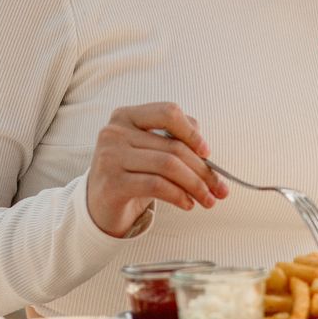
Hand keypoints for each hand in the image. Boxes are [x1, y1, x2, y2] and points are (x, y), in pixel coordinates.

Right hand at [86, 102, 229, 237]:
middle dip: (203, 170)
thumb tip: (205, 149)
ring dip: (195, 185)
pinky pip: (157, 185)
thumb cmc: (130, 174)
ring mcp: (110, 156)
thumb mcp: (149, 150)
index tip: (207, 152)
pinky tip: (188, 204)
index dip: (192, 132)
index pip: (167, 112)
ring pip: (168, 166)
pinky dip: (179, 195)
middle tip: (220, 188)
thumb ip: (172, 139)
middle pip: (173, 146)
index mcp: (126, 115)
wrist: (97, 206)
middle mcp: (114, 132)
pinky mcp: (112, 183)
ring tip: (208, 199)